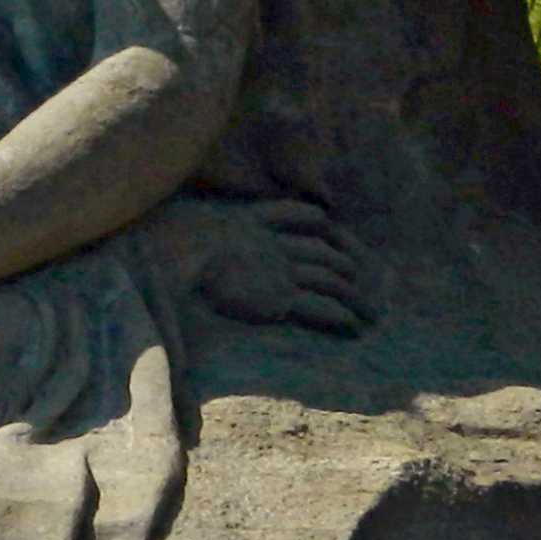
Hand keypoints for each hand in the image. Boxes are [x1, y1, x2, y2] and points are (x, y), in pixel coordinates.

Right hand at [159, 195, 365, 334]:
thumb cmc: (170, 241)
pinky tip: (352, 324)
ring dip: (354, 294)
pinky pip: (320, 305)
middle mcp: (275, 241)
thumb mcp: (186, 221)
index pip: (302, 215)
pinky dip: (340, 314)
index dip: (322, 226)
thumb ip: (198, 226)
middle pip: (323, 250)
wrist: (178, 254)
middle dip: (347, 264)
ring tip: (370, 310)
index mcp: (253, 219)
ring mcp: (281, 267)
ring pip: (329, 277)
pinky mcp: (281, 295)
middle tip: (363, 278)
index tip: (334, 234)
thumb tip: (189, 235)